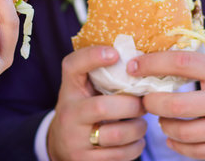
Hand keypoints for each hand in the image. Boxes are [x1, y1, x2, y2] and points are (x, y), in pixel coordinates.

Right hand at [48, 46, 146, 160]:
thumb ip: (100, 74)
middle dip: (132, 106)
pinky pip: (120, 155)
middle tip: (143, 104)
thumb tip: (139, 58)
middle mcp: (68, 113)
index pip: (73, 66)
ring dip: (138, 128)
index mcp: (69, 89)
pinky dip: (135, 146)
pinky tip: (135, 140)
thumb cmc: (82, 109)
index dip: (93, 57)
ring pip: (117, 134)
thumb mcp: (82, 89)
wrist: (61, 144)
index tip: (115, 53)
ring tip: (141, 123)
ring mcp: (75, 140)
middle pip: (103, 106)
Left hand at [127, 52, 204, 159]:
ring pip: (181, 132)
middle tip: (145, 98)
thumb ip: (204, 63)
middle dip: (150, 102)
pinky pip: (196, 152)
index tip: (134, 66)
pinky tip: (173, 137)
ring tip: (161, 118)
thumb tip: (164, 58)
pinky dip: (178, 145)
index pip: (180, 63)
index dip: (152, 63)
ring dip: (162, 125)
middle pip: (173, 105)